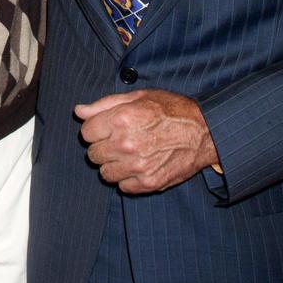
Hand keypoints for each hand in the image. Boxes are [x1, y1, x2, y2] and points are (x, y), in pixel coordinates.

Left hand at [75, 88, 217, 193]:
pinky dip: (127, 178)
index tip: (106, 127)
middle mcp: (126, 143)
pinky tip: (139, 165)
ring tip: (128, 153)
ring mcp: (137, 166)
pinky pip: (122, 186)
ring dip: (112, 164)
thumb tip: (79, 111)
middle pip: (93, 153)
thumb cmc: (170, 110)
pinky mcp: (148, 183)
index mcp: (121, 118)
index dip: (95, 129)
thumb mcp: (138, 96)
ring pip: (104, 173)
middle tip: (118, 140)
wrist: (203, 132)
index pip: (86, 132)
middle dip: (102, 146)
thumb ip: (104, 104)